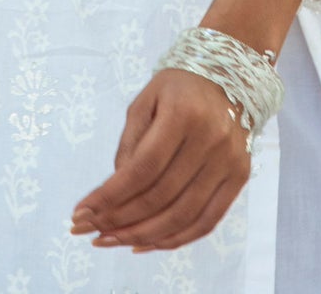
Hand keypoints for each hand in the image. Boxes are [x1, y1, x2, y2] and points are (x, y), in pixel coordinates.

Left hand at [69, 65, 251, 253]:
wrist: (229, 76)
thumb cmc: (179, 88)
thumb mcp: (145, 101)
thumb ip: (130, 144)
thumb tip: (114, 193)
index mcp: (183, 113)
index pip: (142, 168)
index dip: (110, 196)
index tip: (81, 213)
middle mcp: (211, 139)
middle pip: (160, 196)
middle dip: (119, 220)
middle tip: (90, 232)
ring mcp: (229, 160)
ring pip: (182, 216)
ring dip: (142, 236)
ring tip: (112, 241)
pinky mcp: (240, 176)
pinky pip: (207, 221)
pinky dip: (175, 239)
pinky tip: (146, 244)